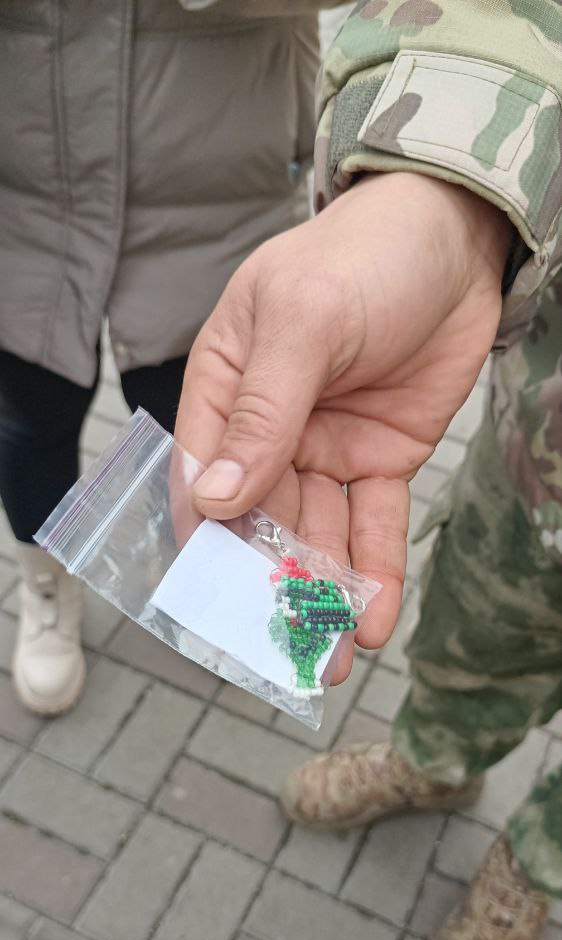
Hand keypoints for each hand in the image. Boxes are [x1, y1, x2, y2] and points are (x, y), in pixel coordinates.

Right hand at [174, 172, 510, 674]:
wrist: (457, 239)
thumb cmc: (363, 258)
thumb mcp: (301, 324)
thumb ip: (262, 413)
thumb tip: (213, 499)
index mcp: (226, 386)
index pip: (200, 473)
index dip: (203, 538)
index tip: (208, 599)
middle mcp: (270, 427)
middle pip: (259, 520)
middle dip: (269, 586)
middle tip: (280, 653)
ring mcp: (326, 448)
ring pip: (317, 534)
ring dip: (321, 596)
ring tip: (328, 661)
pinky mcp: (380, 461)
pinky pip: (374, 524)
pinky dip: (373, 572)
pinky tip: (371, 621)